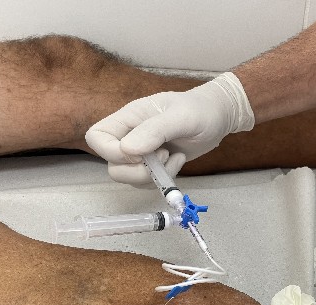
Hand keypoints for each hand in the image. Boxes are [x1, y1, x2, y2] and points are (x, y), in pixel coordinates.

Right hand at [85, 72, 253, 184]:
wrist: (218, 118)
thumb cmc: (200, 110)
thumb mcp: (181, 116)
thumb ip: (155, 130)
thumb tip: (128, 150)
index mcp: (129, 117)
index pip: (97, 137)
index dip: (111, 152)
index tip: (141, 154)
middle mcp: (130, 135)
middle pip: (111, 164)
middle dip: (136, 170)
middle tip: (163, 158)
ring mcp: (141, 152)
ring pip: (127, 177)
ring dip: (151, 176)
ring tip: (173, 159)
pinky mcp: (153, 165)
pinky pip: (145, 182)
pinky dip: (162, 179)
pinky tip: (178, 161)